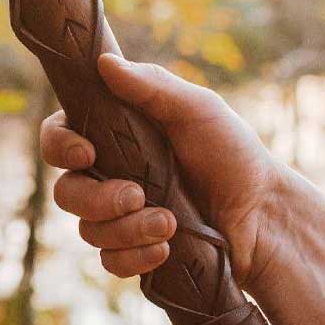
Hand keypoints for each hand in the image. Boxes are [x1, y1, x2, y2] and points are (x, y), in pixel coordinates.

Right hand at [39, 53, 287, 287]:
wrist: (264, 215)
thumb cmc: (233, 154)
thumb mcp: (198, 110)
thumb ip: (152, 86)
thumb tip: (104, 61)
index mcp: (115, 136)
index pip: (60, 137)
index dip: (60, 146)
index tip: (86, 152)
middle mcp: (110, 176)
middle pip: (66, 192)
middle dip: (96, 198)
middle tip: (137, 195)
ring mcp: (120, 217)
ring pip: (88, 231)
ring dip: (127, 229)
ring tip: (170, 224)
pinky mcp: (136, 251)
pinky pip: (110, 262)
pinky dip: (134, 257)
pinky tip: (165, 249)